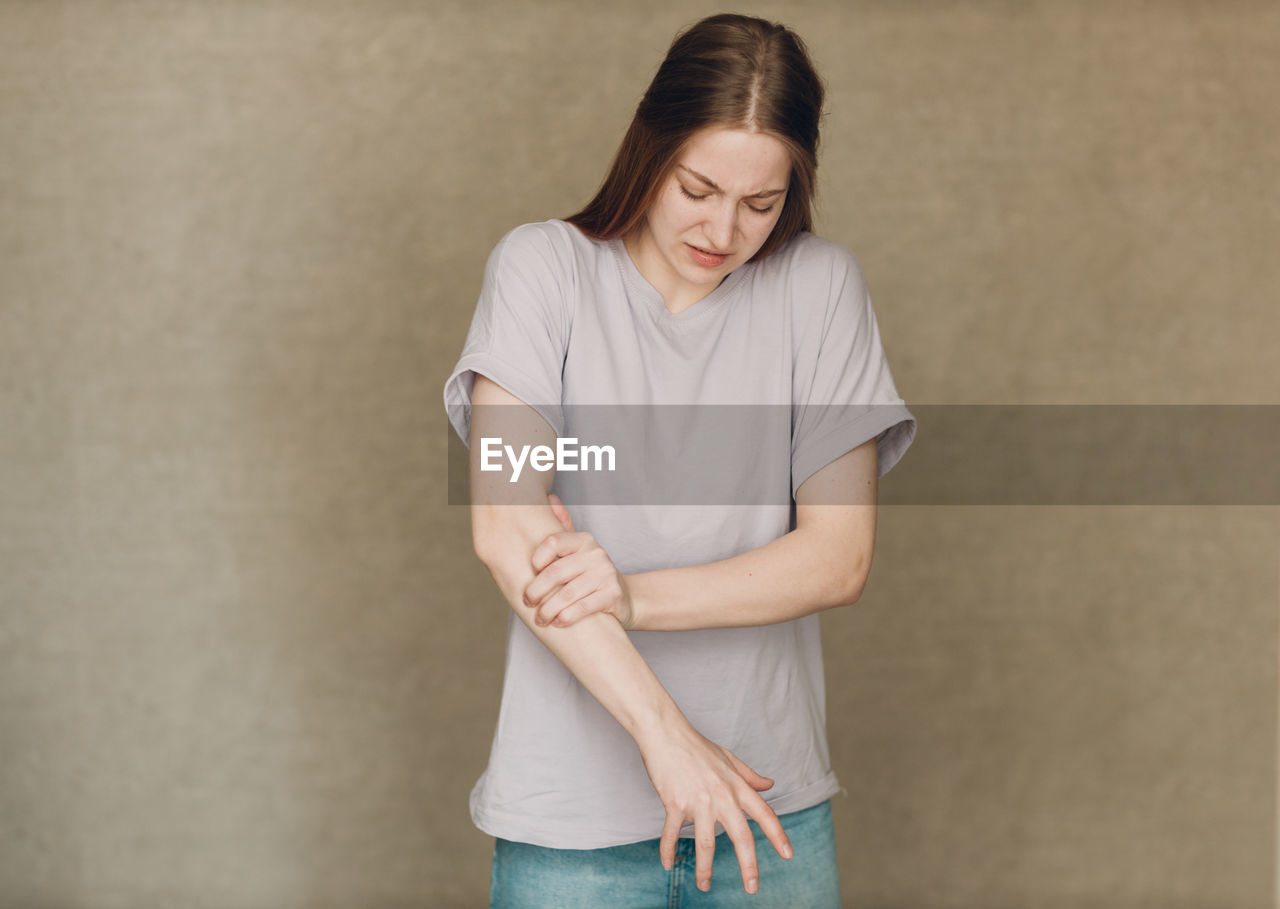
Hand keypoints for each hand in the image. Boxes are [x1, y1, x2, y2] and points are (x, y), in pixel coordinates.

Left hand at [523, 494, 635, 629]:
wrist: (624, 597)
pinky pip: (583, 607)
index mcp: (583, 540)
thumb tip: (549, 497)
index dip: (537, 558)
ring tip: (540, 619)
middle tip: (527, 602)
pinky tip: (558, 622)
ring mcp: (606, 574)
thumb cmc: (590, 575)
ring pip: (567, 593)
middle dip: (536, 591)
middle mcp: (596, 553)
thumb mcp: (577, 551)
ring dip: (549, 610)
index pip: (553, 542)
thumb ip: (562, 527)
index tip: (529, 573)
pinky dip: (567, 617)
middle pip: (556, 572)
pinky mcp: (612, 594)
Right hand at [637, 719, 793, 893]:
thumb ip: (750, 776)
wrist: (666, 733)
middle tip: (752, 888)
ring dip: (705, 869)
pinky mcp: (675, 803)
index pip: (764, 814)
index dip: (778, 835)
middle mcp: (722, 796)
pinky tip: (667, 864)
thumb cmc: (697, 745)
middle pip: (741, 837)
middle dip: (748, 866)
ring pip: (706, 843)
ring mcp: (698, 801)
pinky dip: (668, 850)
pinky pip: (672, 834)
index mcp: (737, 786)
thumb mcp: (729, 758)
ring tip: (705, 886)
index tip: (788, 854)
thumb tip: (770, 784)